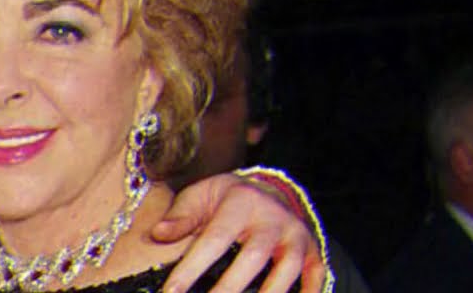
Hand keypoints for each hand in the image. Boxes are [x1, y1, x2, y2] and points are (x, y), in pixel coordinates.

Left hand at [151, 173, 327, 292]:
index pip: (214, 238)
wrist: (269, 190)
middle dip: (228, 289)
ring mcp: (296, 235)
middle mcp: (272, 217)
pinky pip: (315, 276)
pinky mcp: (313, 251)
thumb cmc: (226, 199)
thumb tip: (157, 234)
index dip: (191, 268)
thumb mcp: (201, 195)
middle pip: (252, 257)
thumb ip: (180, 216)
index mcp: (239, 201)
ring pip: (286, 270)